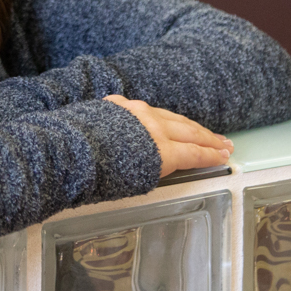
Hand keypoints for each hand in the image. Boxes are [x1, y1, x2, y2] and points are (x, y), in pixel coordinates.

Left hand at [103, 95, 231, 176]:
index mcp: (160, 150)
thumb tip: (158, 166)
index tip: (224, 157)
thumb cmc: (94, 175)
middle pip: (188, 132)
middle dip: (209, 138)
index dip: (211, 156)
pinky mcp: (119, 106)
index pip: (193, 154)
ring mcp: (136, 113)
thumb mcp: (132, 184)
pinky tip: (164, 119)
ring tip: (202, 131)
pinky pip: (146, 110)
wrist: (66, 151)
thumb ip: (151, 171)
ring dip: (189, 126)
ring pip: (170, 117)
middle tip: (224, 143)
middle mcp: (153, 127)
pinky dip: (161, 117)